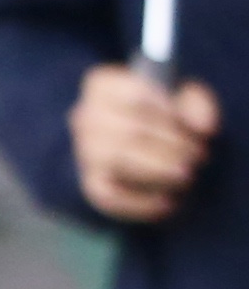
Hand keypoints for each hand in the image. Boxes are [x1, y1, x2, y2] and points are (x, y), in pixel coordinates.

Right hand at [81, 64, 221, 222]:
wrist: (125, 141)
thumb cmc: (158, 114)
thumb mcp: (180, 97)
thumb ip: (196, 104)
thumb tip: (203, 129)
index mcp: (104, 86)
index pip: (135, 94)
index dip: (167, 111)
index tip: (190, 124)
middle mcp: (85, 116)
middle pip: (128, 130)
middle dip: (171, 145)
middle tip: (198, 155)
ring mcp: (83, 150)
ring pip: (117, 159)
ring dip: (159, 169)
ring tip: (186, 174)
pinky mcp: (89, 183)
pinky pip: (108, 195)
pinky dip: (140, 202)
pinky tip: (168, 202)